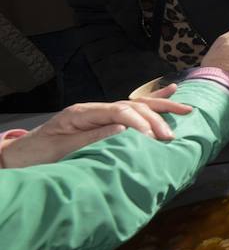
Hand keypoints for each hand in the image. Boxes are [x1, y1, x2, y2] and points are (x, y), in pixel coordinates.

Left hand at [1, 96, 193, 168]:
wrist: (21, 158)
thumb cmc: (38, 156)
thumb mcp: (63, 149)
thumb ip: (93, 138)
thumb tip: (124, 130)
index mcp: (82, 112)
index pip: (119, 111)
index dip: (138, 123)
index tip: (151, 140)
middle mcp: (93, 108)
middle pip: (132, 105)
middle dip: (155, 117)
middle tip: (170, 136)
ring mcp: (99, 113)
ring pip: (136, 105)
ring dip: (161, 108)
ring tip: (185, 110)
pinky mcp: (104, 120)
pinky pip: (132, 109)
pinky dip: (152, 101)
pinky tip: (171, 92)